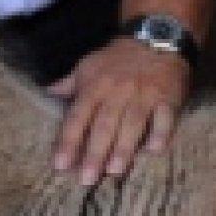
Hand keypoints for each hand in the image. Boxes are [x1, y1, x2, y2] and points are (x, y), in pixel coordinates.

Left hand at [48, 37, 190, 184]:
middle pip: (104, 125)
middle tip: (86, 179)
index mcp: (95, 86)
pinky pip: (165, 117)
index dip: (68, 141)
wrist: (155, 37)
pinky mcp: (168, 97)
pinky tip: (153, 151)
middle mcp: (118, 91)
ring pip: (132, 123)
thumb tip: (47, 93)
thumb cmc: (118, 58)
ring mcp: (144, 95)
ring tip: (114, 171)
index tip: (60, 165)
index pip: (78, 117)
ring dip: (123, 148)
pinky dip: (160, 134)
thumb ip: (70, 84)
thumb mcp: (89, 66)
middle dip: (94, 153)